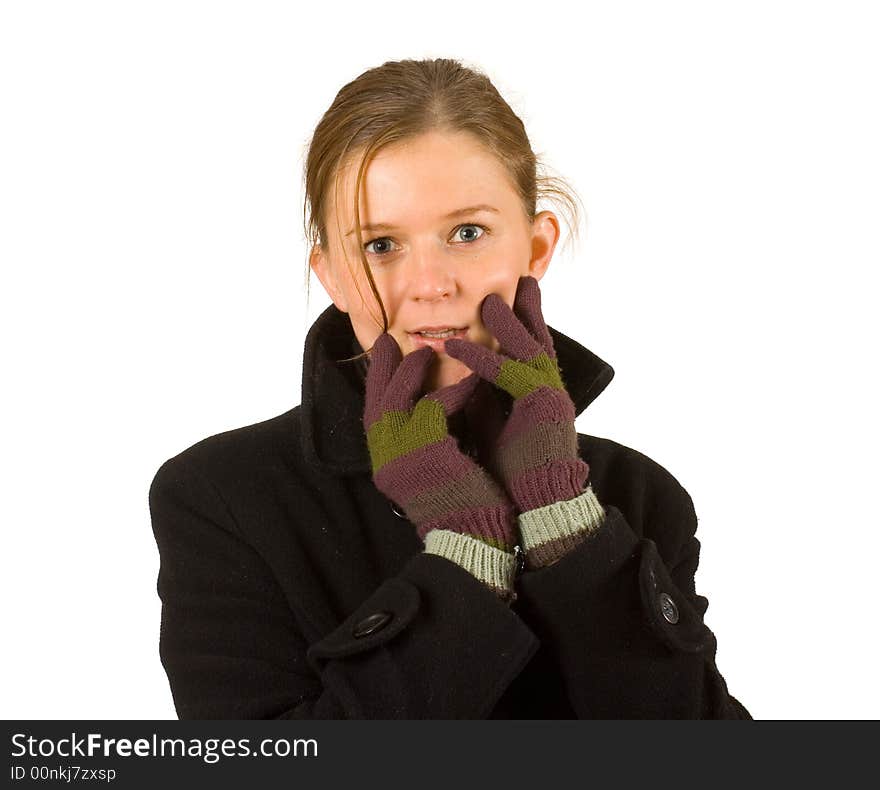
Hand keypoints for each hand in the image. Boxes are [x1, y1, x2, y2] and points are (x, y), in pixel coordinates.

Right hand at [363, 333, 518, 558]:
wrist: (476, 540)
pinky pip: (435, 407)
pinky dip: (454, 391)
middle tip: (388, 341)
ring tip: (427, 352)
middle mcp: (386, 460)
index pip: (374, 417)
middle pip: (375, 402)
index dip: (378, 386)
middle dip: (381, 369)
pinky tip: (471, 379)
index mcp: (388, 465)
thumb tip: (433, 404)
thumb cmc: (465, 507)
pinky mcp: (425, 452)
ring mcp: (401, 456)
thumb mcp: (437, 470)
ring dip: (412, 373)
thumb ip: (428, 441)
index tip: (384, 359)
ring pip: (397, 399)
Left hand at [444, 275, 590, 514]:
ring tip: (487, 301)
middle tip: (521, 281)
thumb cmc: (515, 471)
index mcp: (538, 394)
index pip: (529, 351)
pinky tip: (458, 347)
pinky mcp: (544, 407)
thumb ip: (481, 400)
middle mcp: (548, 389)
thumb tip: (458, 381)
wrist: (538, 505)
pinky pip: (510, 374)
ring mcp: (550, 396)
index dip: (522, 324)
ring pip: (529, 347)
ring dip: (507, 323)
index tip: (512, 300)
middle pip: (538, 339)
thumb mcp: (492, 425)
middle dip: (528, 310)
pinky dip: (482, 360)